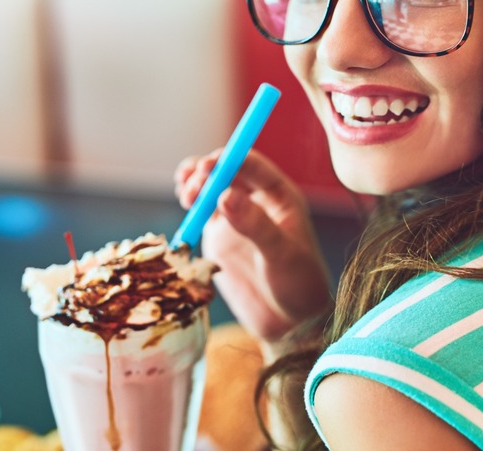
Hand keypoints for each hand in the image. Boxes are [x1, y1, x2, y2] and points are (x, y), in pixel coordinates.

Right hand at [174, 149, 332, 345]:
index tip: (208, 165)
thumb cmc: (299, 284)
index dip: (228, 160)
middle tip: (191, 183)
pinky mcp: (219, 238)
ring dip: (194, 186)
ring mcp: (236, 218)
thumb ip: (254, 224)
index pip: (251, 165)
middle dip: (205, 172)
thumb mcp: (281, 254)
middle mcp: (256, 201)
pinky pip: (200, 215)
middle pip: (225, 173)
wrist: (291, 322)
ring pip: (209, 190)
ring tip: (186, 195)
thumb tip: (224, 195)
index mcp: (279, 196)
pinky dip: (188, 209)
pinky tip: (184, 212)